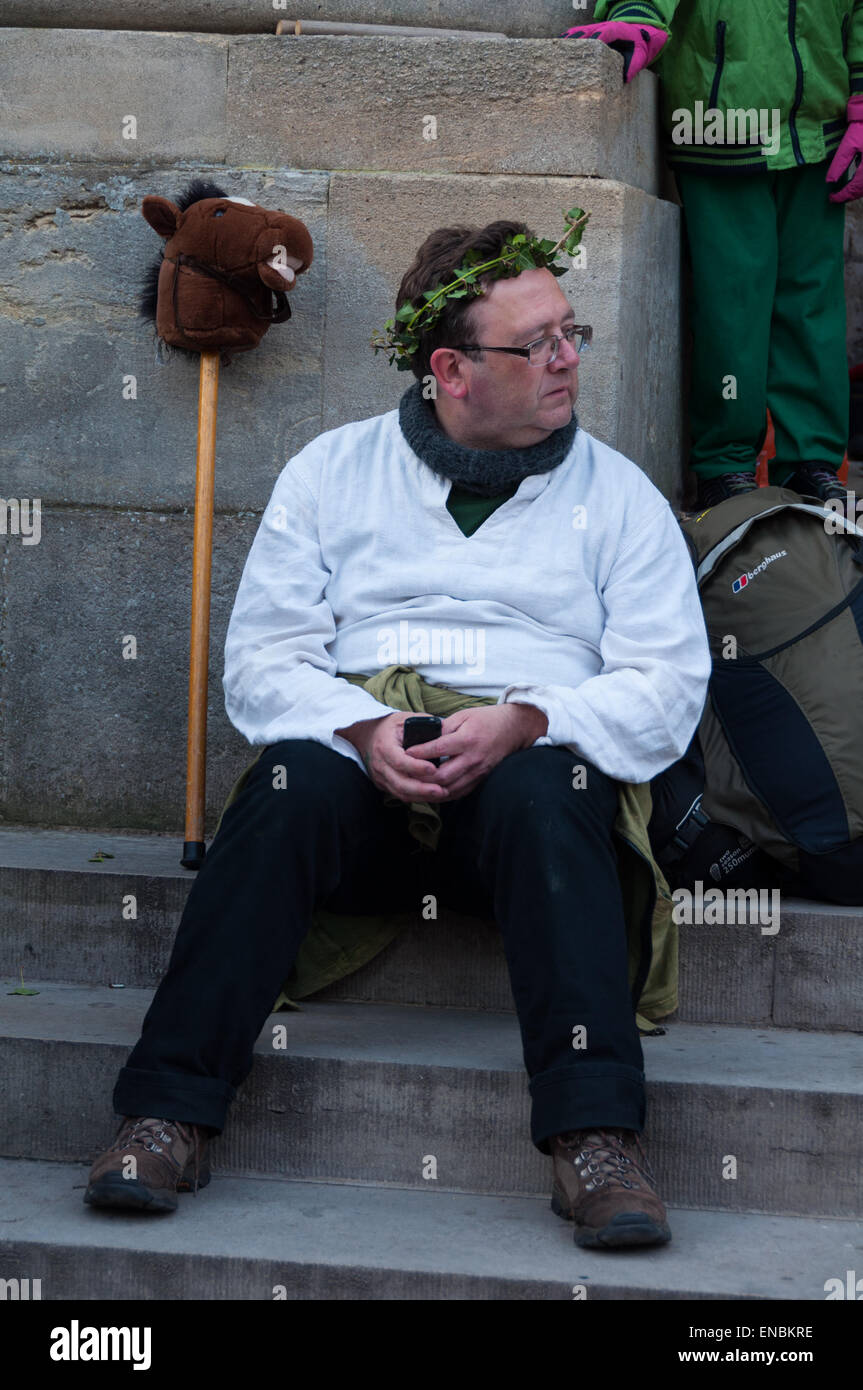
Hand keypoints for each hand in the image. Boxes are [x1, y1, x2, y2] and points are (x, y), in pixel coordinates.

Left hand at [401, 703, 548, 801]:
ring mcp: (478, 771)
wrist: (513, 729)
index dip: (420, 752)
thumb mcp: (463, 716)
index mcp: (468, 739)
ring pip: (450, 789)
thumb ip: (444, 728)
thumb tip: (424, 738)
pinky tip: (432, 792)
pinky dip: (444, 794)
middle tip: (407, 774)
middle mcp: (473, 758)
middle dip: (422, 777)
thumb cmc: (486, 720)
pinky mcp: (481, 779)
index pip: (439, 749)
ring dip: (431, 791)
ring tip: (415, 787)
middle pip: (443, 776)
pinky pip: (460, 792)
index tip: (406, 753)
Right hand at [560, 21, 667, 82]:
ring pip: (579, 32)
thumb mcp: (639, 58)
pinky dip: (567, 41)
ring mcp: (595, 29)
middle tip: (563, 54)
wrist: (639, 36)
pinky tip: (558, 50)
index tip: (584, 52)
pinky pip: (577, 34)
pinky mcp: (590, 32)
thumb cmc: (638, 49)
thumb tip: (623, 80)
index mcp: (616, 31)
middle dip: (576, 42)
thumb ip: (633, 68)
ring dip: (568, 41)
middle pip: (586, 32)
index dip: (592, 41)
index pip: (602, 34)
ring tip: (555, 53)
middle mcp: (603, 27)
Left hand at [827, 96, 862, 203]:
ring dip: (857, 190)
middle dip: (850, 195)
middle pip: (861, 190)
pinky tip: (857, 182)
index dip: (841, 196)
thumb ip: (839, 164)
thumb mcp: (849, 143)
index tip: (831, 198)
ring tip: (846, 191)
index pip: (853, 189)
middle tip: (837, 197)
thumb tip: (829, 181)